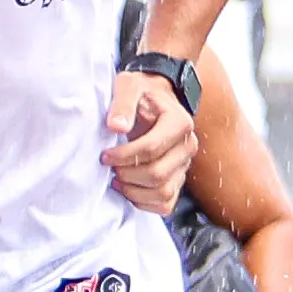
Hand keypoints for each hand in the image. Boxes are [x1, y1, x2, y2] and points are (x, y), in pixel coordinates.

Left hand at [101, 71, 194, 215]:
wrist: (152, 100)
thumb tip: (116, 126)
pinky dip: (144, 203)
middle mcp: (187, 146)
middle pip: (157, 174)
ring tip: (116, 178)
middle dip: (127, 174)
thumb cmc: (140, 94)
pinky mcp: (178, 181)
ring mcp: (184, 166)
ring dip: (133, 191)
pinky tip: (128, 188)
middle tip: (109, 167)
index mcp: (179, 123)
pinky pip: (165, 205)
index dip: (124, 156)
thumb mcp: (128, 86)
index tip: (105, 155)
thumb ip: (122, 103)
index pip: (152, 148)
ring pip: (162, 193)